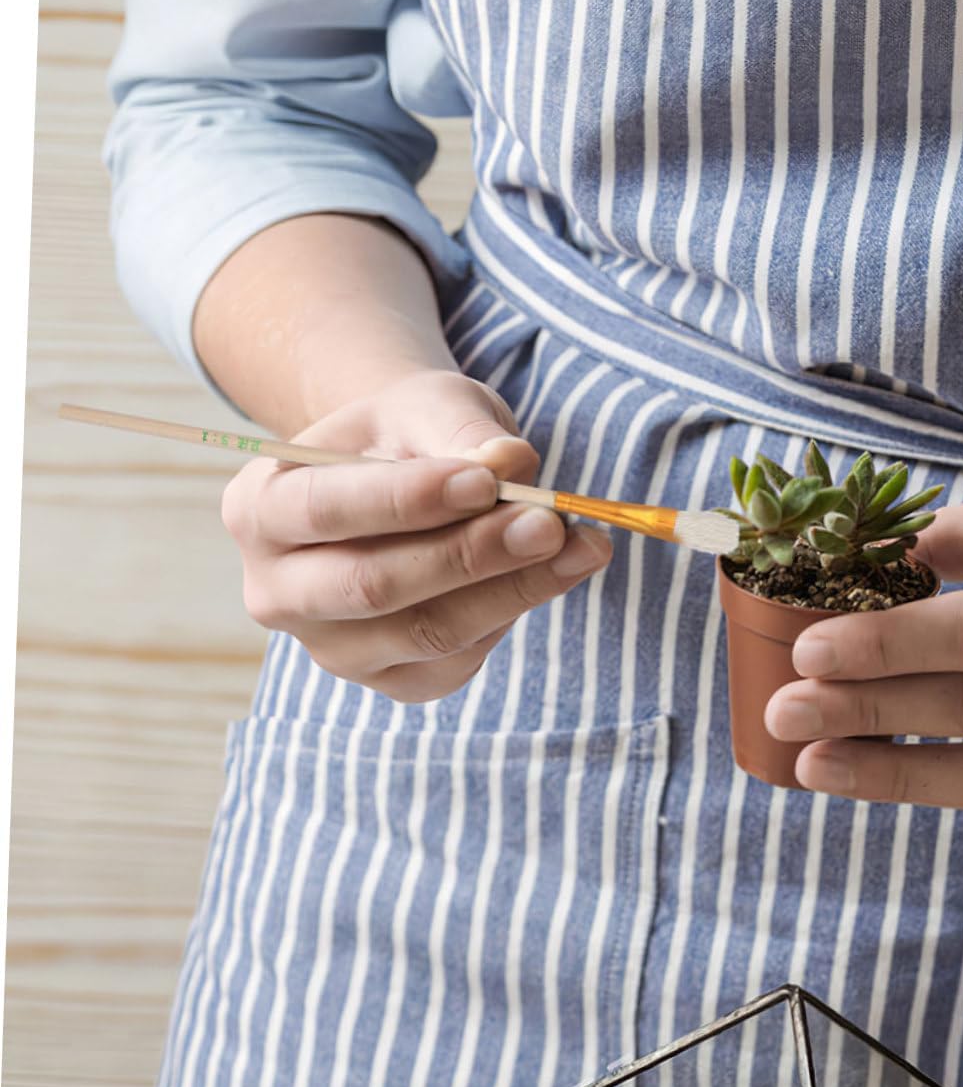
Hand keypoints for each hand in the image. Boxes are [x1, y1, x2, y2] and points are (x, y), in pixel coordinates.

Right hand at [221, 370, 611, 701]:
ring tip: (580, 544)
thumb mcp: (427, 404)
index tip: (485, 480)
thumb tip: (510, 464)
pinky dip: (512, 613)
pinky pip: (457, 660)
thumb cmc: (406, 436)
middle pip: (370, 586)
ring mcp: (332, 648)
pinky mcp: (391, 682)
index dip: (406, 500)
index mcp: (257, 508)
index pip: (323, 510)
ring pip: (425, 633)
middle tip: (548, 522)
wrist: (405, 482)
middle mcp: (277, 592)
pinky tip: (550, 572)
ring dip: (512, 589)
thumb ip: (461, 429)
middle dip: (468, 556)